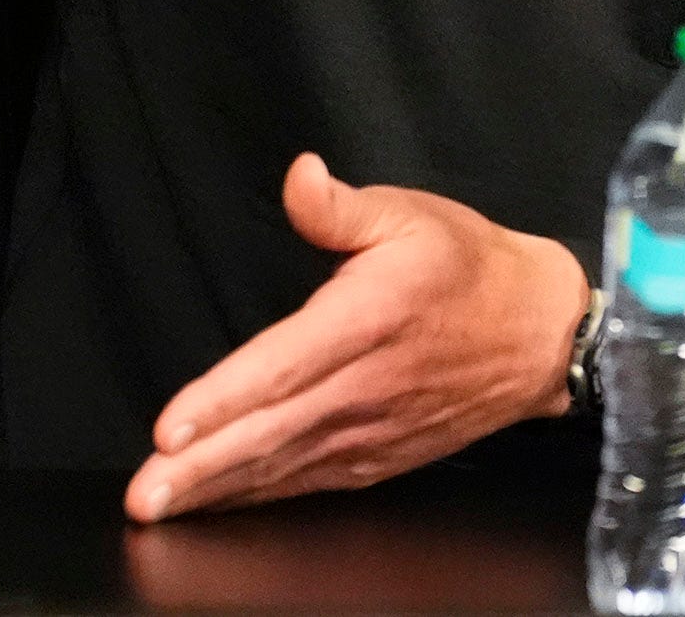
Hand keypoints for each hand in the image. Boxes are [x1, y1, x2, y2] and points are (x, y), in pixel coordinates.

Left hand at [123, 153, 588, 520]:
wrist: (539, 332)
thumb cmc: (470, 268)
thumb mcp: (411, 213)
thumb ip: (341, 206)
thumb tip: (299, 177)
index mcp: (369, 319)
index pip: (283, 367)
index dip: (224, 401)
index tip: (171, 428)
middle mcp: (366, 385)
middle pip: (271, 433)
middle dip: (201, 467)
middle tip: (145, 494)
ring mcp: (373, 430)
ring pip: (284, 467)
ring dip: (218, 491)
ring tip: (162, 507)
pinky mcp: (380, 458)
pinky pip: (310, 482)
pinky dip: (261, 497)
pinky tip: (220, 504)